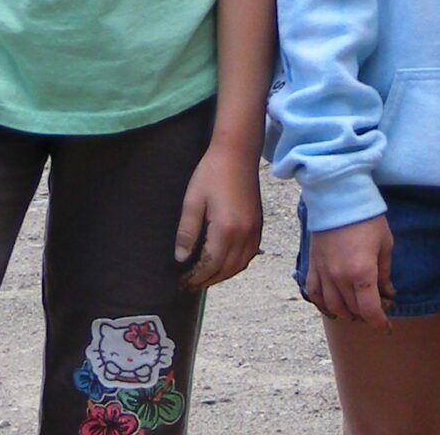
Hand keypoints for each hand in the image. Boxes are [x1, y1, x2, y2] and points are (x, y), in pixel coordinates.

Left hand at [175, 143, 262, 288]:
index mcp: (226, 229)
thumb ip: (187, 231)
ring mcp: (254, 231)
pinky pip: (249, 256)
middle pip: (226, 270)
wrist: (237, 154)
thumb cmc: (211, 173)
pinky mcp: (259, 226)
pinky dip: (236, 265)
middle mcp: (244, 235)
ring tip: (205, 277)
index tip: (182, 281)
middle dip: (208, 280)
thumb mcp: (192, 200)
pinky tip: (224, 263)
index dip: (196, 276)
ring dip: (223, 275)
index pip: (210, 265)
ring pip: (240, 266)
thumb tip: (181, 258)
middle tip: (191, 284)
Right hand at [302, 215, 394, 324]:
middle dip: (366, 315)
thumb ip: (384, 273)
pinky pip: (314, 294)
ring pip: (333, 307)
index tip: (386, 326)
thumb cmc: (366, 218)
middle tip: (376, 309)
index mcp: (362, 272)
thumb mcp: (384, 244)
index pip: (370, 311)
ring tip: (356, 310)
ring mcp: (323, 272)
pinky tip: (332, 307)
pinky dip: (323, 304)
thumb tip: (388, 293)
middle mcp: (340, 277)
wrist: (337, 195)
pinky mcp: (312, 265)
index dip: (380, 323)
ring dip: (346, 313)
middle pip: (353, 311)